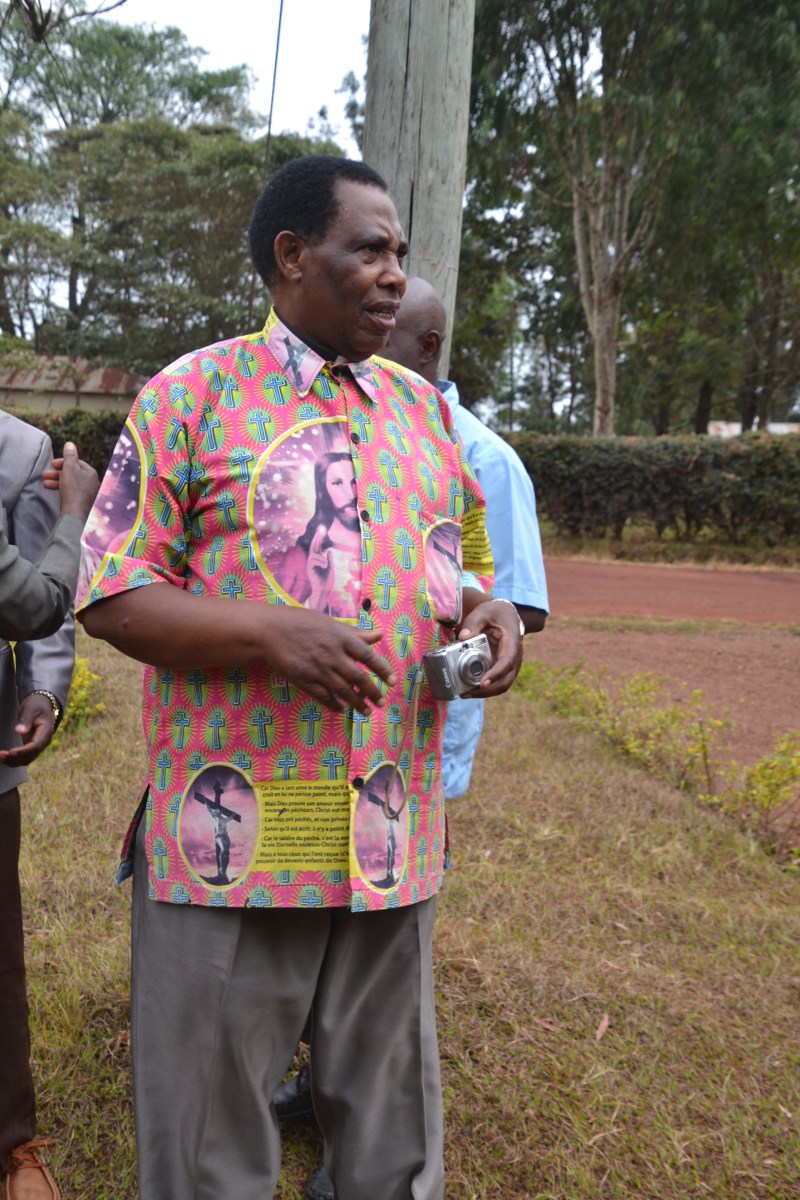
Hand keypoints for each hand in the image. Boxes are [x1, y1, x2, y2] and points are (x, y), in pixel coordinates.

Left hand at [0, 693, 56, 766]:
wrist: (41, 704)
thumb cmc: (36, 705)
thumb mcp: (30, 709)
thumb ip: (25, 720)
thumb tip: (18, 732)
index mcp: (46, 732)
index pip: (36, 746)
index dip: (24, 751)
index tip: (11, 752)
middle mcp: (44, 742)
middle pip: (31, 756)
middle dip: (16, 758)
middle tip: (0, 755)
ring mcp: (38, 745)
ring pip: (27, 759)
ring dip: (13, 761)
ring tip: (0, 757)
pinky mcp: (31, 747)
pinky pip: (24, 757)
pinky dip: (14, 759)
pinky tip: (3, 757)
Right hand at [43, 441, 99, 520]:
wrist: (75, 514)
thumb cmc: (73, 490)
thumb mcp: (69, 469)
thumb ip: (69, 456)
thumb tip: (70, 443)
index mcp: (91, 473)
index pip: (77, 463)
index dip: (63, 462)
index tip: (52, 464)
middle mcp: (92, 483)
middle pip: (72, 473)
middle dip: (57, 473)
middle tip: (44, 474)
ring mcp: (88, 494)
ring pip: (70, 483)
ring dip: (56, 481)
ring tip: (44, 483)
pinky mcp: (82, 503)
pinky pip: (71, 493)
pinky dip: (61, 490)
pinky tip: (53, 491)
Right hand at [265, 606, 397, 714]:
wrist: (270, 631)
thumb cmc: (301, 622)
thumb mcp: (330, 623)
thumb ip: (355, 633)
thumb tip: (379, 635)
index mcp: (342, 638)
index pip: (368, 656)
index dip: (383, 670)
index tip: (393, 682)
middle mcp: (333, 655)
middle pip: (359, 677)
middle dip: (372, 692)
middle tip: (381, 703)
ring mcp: (319, 669)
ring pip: (343, 690)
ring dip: (357, 703)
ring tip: (366, 712)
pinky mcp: (305, 680)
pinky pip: (324, 697)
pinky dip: (335, 705)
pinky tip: (342, 710)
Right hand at [306, 525, 332, 607]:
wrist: (324, 591)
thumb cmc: (327, 581)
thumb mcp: (330, 568)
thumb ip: (329, 560)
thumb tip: (328, 550)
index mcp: (319, 560)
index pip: (318, 547)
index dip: (319, 538)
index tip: (322, 529)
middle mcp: (313, 561)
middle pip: (314, 546)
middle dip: (317, 537)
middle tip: (321, 528)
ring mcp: (310, 564)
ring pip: (314, 554)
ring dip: (322, 558)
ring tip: (326, 565)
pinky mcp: (309, 569)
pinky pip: (314, 560)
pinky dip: (321, 562)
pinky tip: (325, 566)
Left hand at [457, 599, 522, 697]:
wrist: (506, 615)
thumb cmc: (496, 613)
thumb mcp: (484, 612)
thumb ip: (473, 622)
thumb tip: (463, 637)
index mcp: (512, 643)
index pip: (507, 662)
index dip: (496, 674)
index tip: (482, 683)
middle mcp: (514, 657)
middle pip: (505, 680)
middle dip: (487, 690)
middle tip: (466, 693)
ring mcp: (509, 664)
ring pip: (502, 684)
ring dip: (485, 692)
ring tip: (465, 693)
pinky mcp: (502, 667)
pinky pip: (496, 681)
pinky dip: (484, 688)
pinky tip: (468, 688)